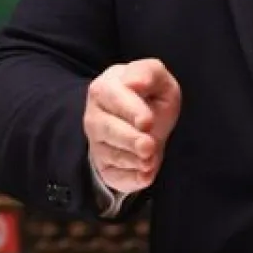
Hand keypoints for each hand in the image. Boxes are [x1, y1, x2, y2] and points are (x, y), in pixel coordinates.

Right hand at [84, 58, 181, 193]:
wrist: (145, 123)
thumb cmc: (150, 96)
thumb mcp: (158, 79)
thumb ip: (148, 73)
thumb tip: (133, 82)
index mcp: (105, 88)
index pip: (113, 97)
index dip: (130, 110)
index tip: (147, 121)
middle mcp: (95, 116)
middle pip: (107, 129)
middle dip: (129, 139)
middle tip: (148, 146)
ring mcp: (97, 143)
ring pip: (109, 154)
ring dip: (131, 160)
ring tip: (150, 160)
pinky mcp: (105, 167)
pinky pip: (113, 176)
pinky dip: (130, 179)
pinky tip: (145, 175)